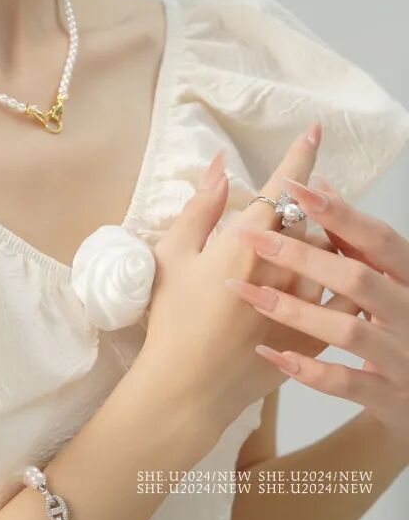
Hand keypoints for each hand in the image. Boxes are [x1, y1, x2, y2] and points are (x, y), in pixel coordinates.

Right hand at [139, 120, 325, 436]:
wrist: (188, 388)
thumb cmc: (173, 320)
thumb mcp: (173, 255)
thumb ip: (200, 207)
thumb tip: (220, 166)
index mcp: (248, 241)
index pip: (284, 186)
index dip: (301, 155)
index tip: (316, 131)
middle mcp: (285, 266)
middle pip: (313, 219)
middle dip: (314, 199)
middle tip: (309, 191)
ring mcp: (304, 302)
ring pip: (331, 256)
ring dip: (330, 238)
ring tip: (320, 234)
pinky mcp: (313, 335)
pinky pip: (345, 302)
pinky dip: (347, 282)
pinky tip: (346, 276)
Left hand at [227, 175, 408, 454]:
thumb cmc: (397, 324)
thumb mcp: (387, 278)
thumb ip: (356, 238)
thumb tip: (319, 183)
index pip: (377, 238)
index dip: (338, 211)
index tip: (294, 187)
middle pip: (359, 278)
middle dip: (303, 256)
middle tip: (254, 239)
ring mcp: (403, 357)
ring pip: (348, 330)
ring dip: (296, 311)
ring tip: (249, 294)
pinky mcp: (389, 396)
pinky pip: (345, 383)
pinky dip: (309, 370)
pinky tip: (272, 354)